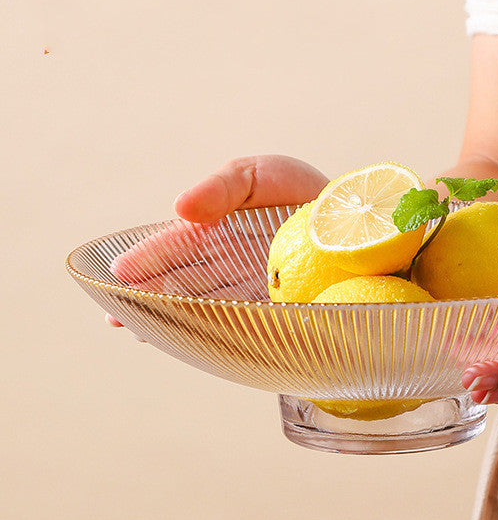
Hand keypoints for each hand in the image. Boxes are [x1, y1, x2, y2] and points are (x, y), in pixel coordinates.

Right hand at [106, 154, 327, 325]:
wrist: (360, 223)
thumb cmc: (304, 196)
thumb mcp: (259, 175)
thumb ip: (221, 187)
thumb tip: (179, 208)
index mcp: (215, 233)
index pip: (176, 248)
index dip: (147, 261)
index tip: (121, 274)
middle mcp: (226, 268)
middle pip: (181, 285)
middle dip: (147, 298)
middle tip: (116, 312)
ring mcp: (249, 296)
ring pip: (203, 311)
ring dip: (170, 322)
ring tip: (139, 330)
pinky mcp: (277, 319)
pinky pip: (241, 332)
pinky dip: (214, 340)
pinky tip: (190, 345)